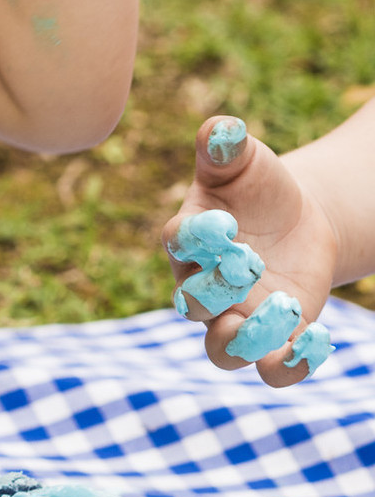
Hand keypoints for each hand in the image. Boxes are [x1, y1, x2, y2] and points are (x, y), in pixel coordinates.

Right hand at [162, 116, 337, 385]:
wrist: (295, 222)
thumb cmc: (258, 187)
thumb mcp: (245, 161)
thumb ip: (226, 145)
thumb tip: (222, 127)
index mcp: (189, 238)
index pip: (177, 242)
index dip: (196, 236)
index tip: (225, 221)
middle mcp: (201, 286)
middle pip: (192, 303)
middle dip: (217, 286)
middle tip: (251, 260)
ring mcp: (235, 318)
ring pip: (223, 351)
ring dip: (248, 338)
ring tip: (285, 308)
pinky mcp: (272, 339)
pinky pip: (272, 369)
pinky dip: (291, 365)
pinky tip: (318, 340)